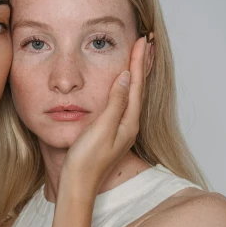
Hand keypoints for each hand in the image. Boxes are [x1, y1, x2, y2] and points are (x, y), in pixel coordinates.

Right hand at [63, 36, 148, 188]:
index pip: (136, 84)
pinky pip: (124, 103)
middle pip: (139, 88)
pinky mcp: (112, 134)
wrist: (79, 185)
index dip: (138, 61)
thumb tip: (126, 78)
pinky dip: (126, 88)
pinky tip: (123, 86)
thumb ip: (115, 103)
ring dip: (136, 74)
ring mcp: (122, 130)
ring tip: (140, 58)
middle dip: (142, 64)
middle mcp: (129, 125)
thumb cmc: (87, 160)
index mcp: (129, 122)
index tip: (141, 40)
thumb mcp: (101, 128)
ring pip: (132, 95)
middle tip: (146, 43)